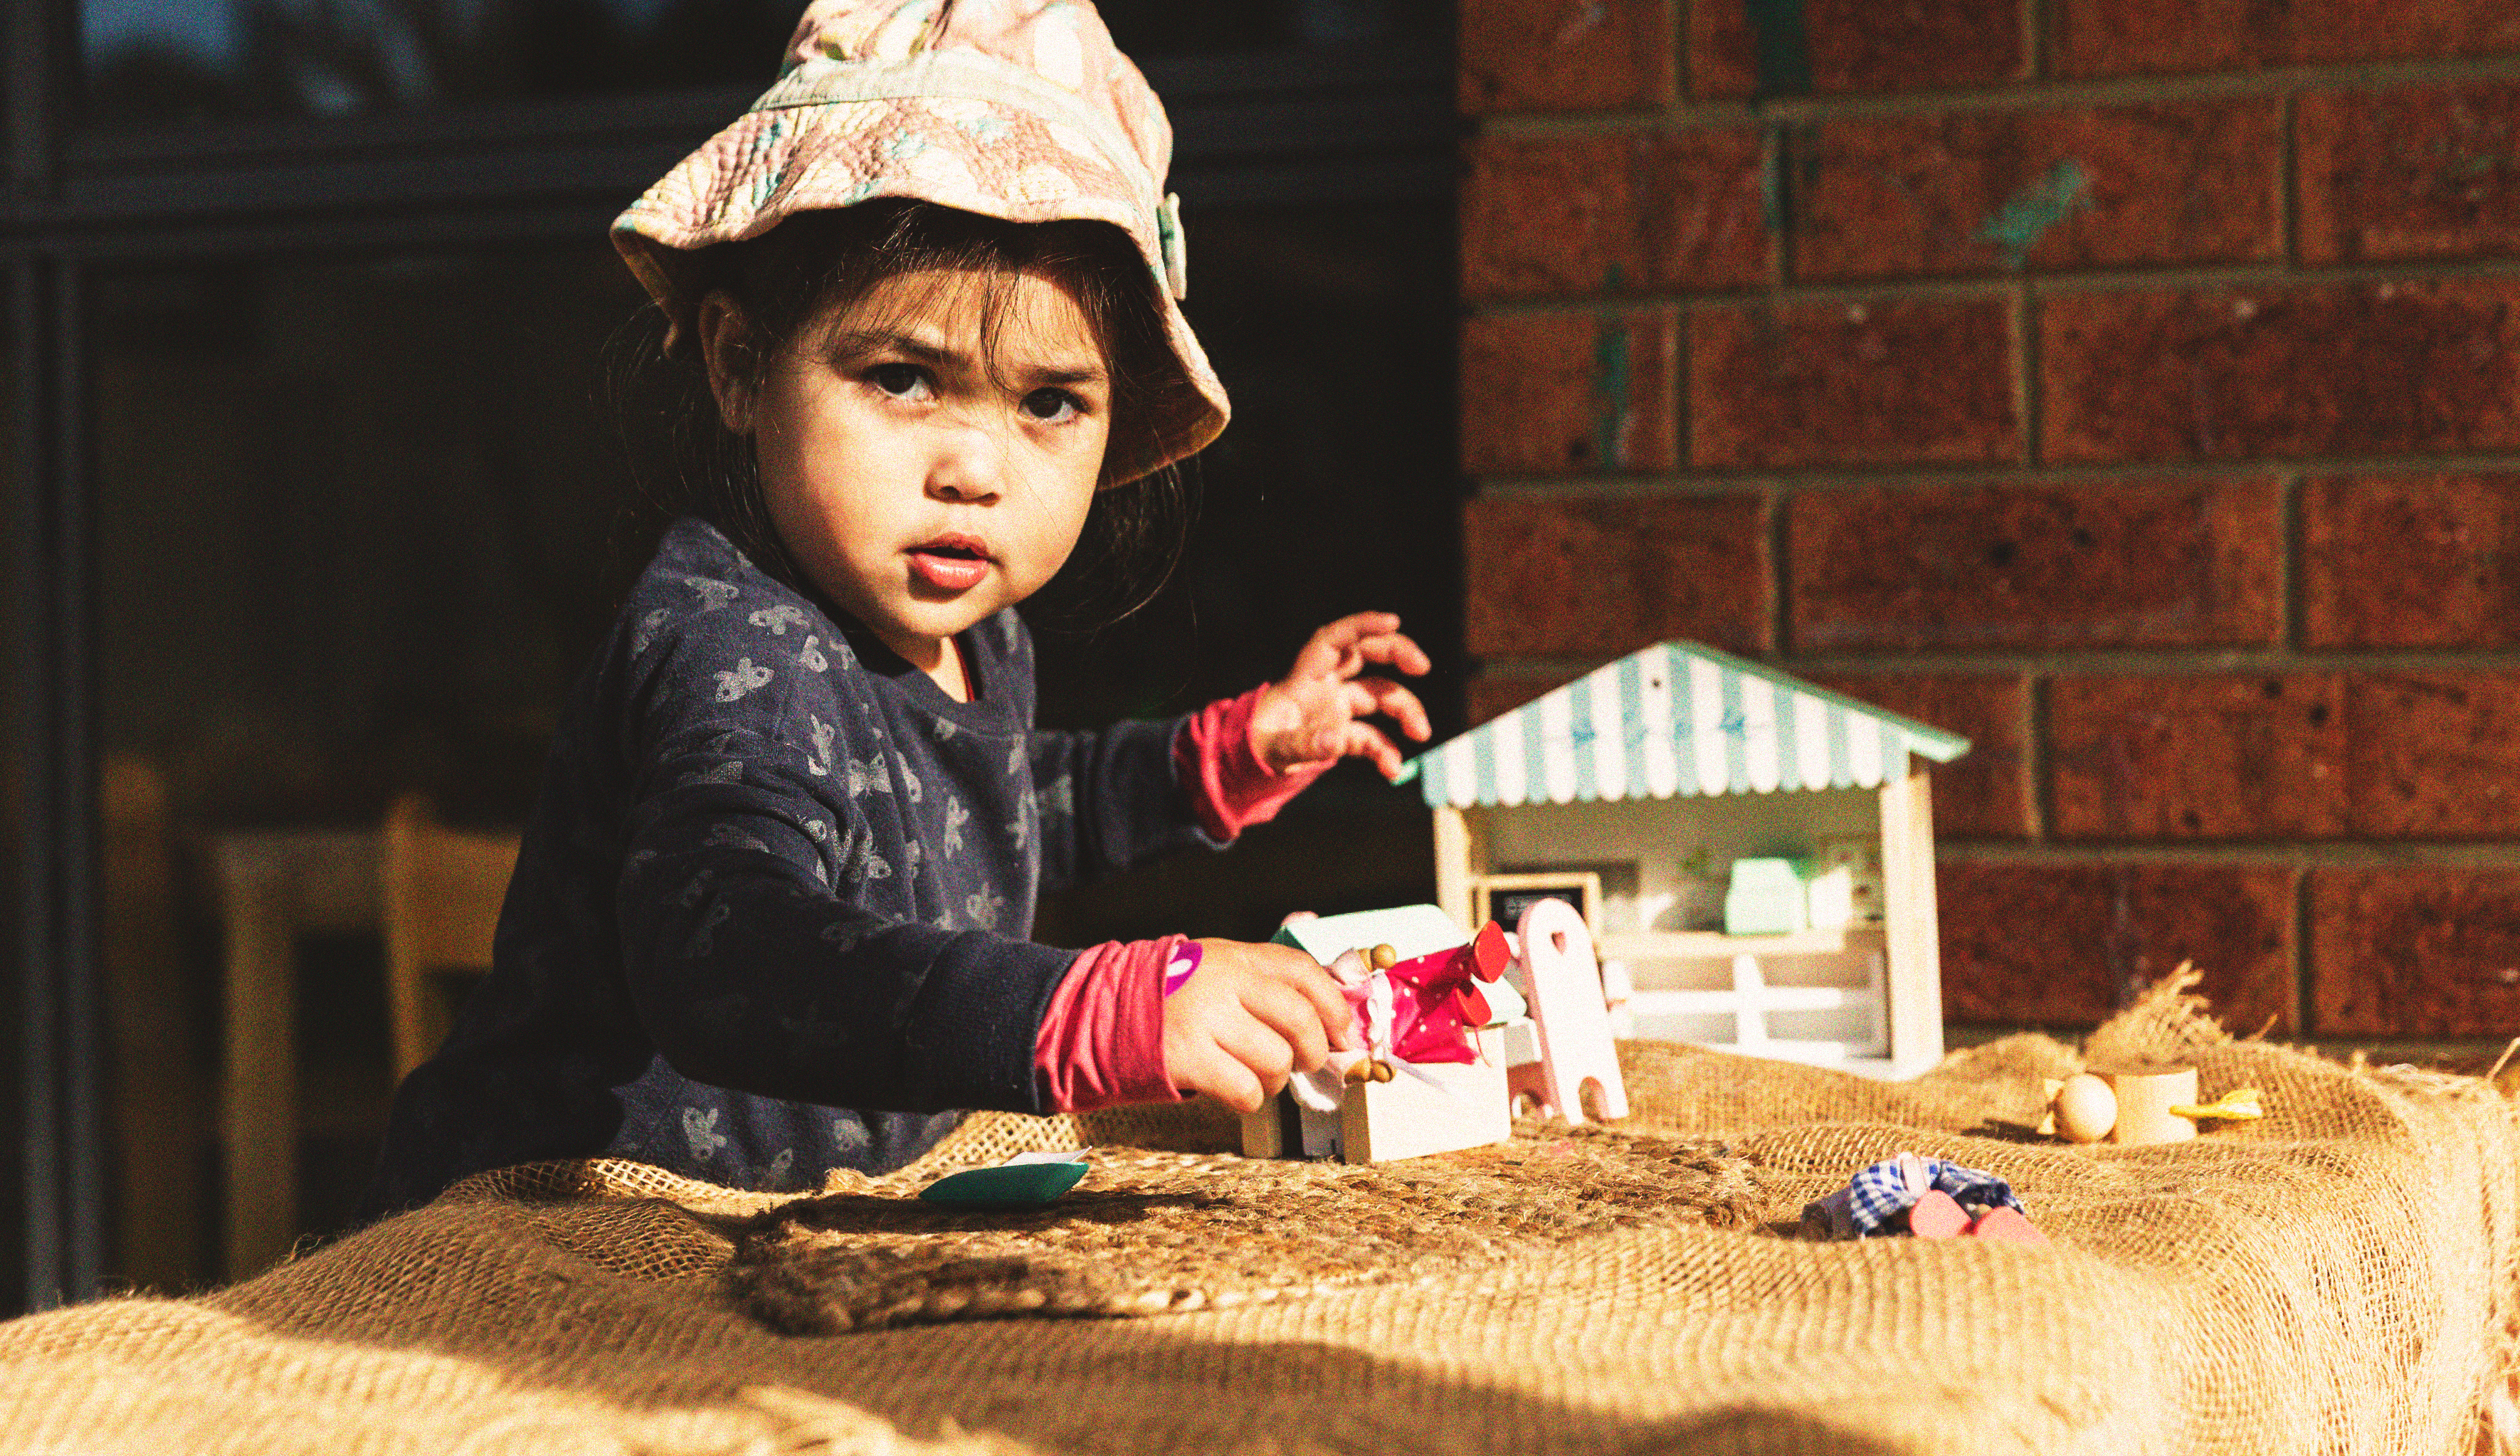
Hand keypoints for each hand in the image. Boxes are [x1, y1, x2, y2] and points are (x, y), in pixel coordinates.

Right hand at [1162, 939, 1360, 1113]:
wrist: (1106, 1011)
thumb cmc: (1174, 996)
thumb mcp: (1217, 968)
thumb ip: (1266, 981)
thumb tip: (1334, 1018)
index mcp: (1235, 957)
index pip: (1302, 972)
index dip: (1334, 1005)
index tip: (1343, 1033)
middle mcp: (1223, 983)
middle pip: (1299, 1020)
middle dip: (1313, 1050)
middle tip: (1304, 1061)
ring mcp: (1205, 1020)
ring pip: (1276, 1061)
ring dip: (1276, 1080)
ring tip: (1257, 1075)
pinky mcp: (1188, 1058)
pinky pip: (1247, 1091)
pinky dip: (1251, 1098)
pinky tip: (1235, 1089)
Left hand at [1249, 611, 1431, 779]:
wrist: (1254, 763)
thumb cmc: (1258, 745)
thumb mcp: (1274, 746)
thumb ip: (1304, 744)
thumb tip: (1334, 741)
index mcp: (1304, 677)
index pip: (1333, 639)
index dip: (1362, 625)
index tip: (1393, 621)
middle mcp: (1326, 685)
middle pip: (1366, 653)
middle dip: (1397, 653)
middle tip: (1423, 666)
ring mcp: (1338, 707)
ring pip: (1380, 694)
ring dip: (1405, 709)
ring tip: (1421, 732)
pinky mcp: (1345, 732)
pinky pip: (1373, 736)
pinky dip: (1387, 751)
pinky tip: (1393, 768)